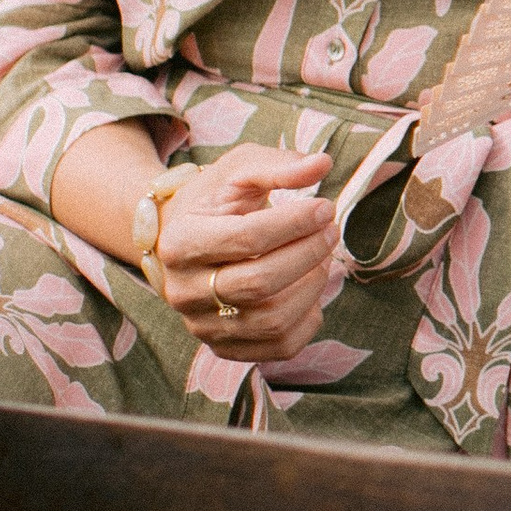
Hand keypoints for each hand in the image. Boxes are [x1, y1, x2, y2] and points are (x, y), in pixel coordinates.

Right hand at [144, 148, 339, 364]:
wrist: (181, 239)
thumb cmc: (215, 202)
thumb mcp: (238, 171)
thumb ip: (278, 166)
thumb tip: (322, 164)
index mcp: (180, 242)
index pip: (247, 238)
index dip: (296, 223)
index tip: (325, 208)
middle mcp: (183, 291)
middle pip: (261, 283)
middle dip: (309, 254)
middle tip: (331, 230)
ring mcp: (202, 325)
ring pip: (273, 320)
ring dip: (312, 286)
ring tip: (322, 257)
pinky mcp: (224, 347)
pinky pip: (280, 346)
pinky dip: (308, 318)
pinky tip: (308, 288)